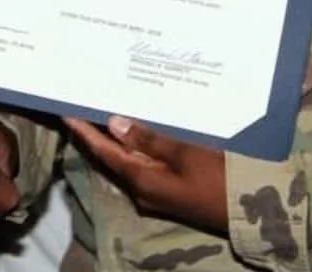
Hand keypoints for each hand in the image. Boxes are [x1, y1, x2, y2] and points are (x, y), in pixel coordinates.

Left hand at [63, 113, 227, 233]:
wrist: (245, 209)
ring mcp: (156, 190)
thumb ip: (149, 138)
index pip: (104, 152)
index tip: (67, 112)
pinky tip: (141, 125)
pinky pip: (146, 162)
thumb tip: (115, 122)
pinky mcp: (169, 187)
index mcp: (142, 181)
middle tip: (86, 101)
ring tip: (107, 107)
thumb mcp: (185, 153)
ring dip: (118, 135)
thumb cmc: (216, 178)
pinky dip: (138, 142)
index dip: (84, 131)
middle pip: (113, 155)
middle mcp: (143, 188)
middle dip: (98, 130)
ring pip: (130, 158)